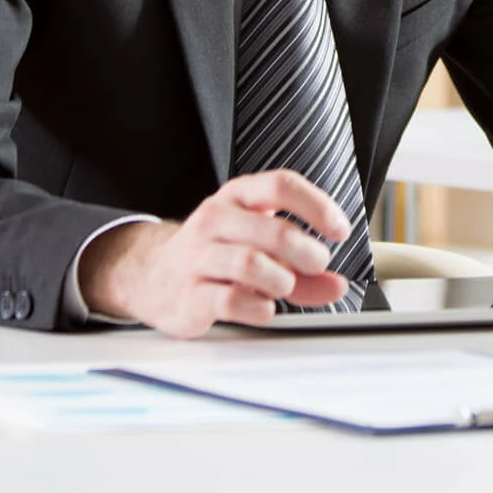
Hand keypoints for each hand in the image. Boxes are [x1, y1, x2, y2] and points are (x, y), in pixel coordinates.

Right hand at [78, 170, 354, 336]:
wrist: (153, 276)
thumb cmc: (217, 254)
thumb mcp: (261, 247)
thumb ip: (303, 269)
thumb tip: (337, 285)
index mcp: (237, 197)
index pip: (280, 185)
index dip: (317, 205)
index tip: (339, 229)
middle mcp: (214, 220)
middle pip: (273, 230)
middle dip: (306, 252)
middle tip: (317, 265)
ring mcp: (197, 257)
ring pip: (252, 264)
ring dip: (282, 281)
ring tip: (284, 286)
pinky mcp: (188, 295)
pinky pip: (231, 300)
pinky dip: (259, 308)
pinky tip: (263, 307)